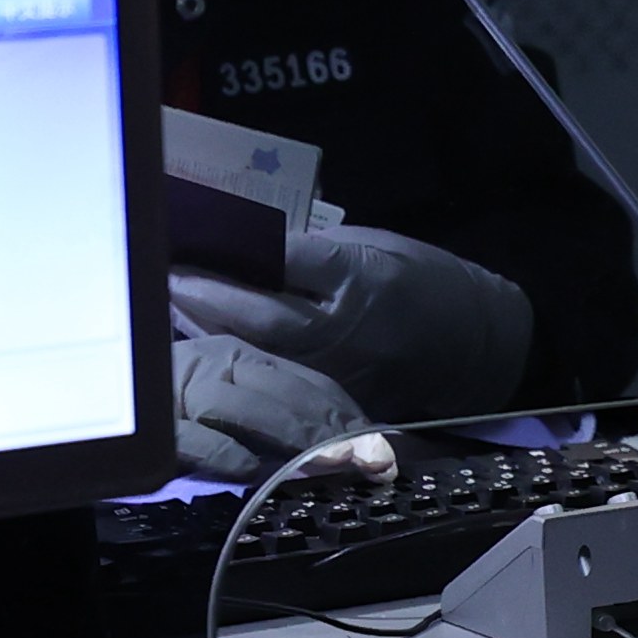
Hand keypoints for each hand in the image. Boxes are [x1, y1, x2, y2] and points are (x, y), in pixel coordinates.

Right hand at [168, 318, 371, 481]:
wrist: (93, 396)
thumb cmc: (168, 407)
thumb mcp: (227, 401)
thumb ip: (272, 415)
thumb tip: (343, 449)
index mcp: (240, 357)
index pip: (308, 383)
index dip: (349, 414)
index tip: (385, 447)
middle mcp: (216, 366)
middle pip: (287, 394)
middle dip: (337, 429)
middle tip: (375, 460)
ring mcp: (184, 394)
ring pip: (247, 410)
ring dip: (294, 439)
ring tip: (332, 464)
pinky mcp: (157, 428)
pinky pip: (196, 438)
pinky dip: (227, 453)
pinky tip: (255, 471)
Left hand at [169, 221, 535, 420]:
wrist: (478, 344)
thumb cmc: (425, 280)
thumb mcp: (377, 244)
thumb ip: (318, 250)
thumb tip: (253, 244)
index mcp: (360, 275)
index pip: (284, 259)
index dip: (231, 250)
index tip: (189, 236)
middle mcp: (347, 326)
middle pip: (262, 313)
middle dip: (206, 296)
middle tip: (159, 278)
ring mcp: (342, 370)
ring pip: (264, 354)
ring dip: (213, 334)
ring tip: (169, 313)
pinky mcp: (339, 401)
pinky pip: (282, 381)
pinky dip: (244, 365)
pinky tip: (210, 350)